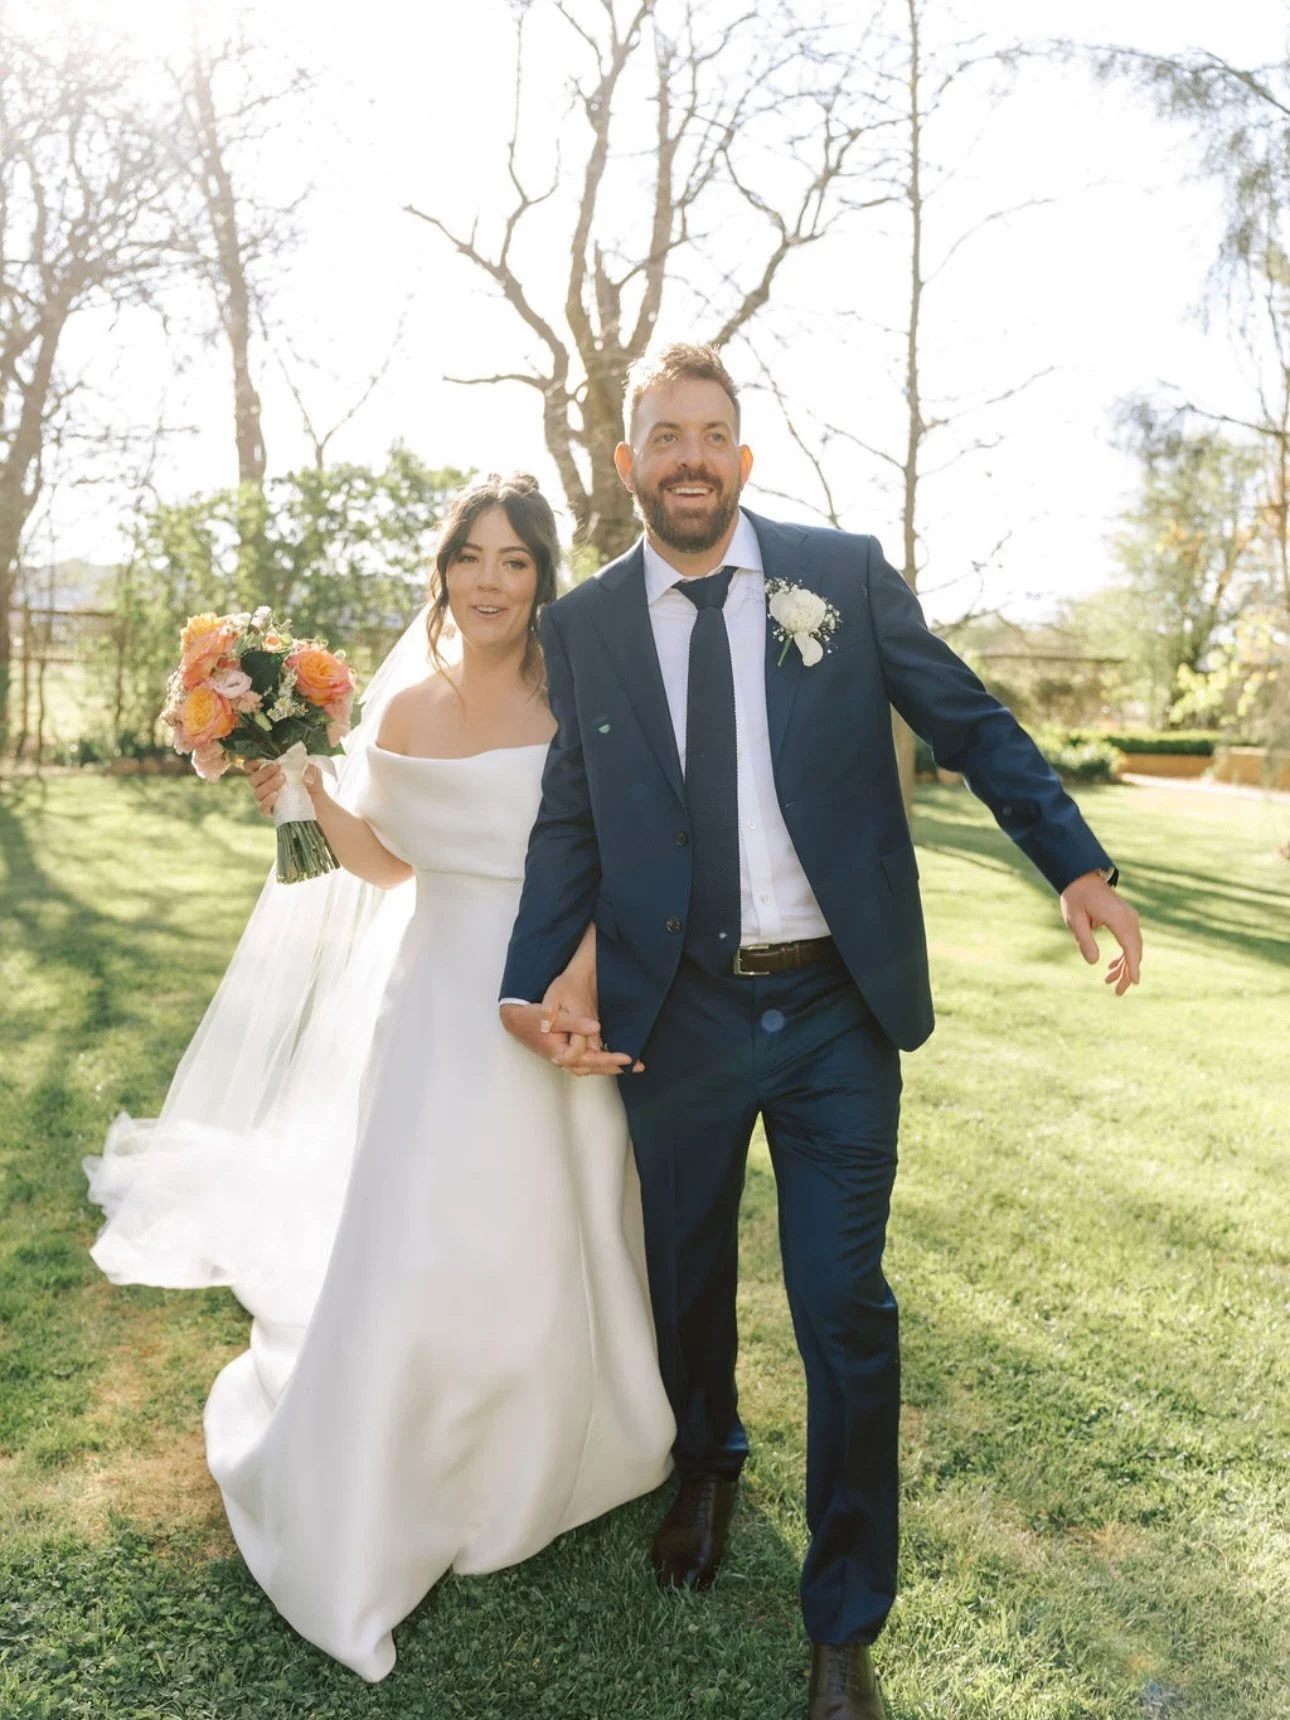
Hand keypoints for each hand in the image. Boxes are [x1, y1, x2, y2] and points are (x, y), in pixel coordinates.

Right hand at [246, 759, 322, 818]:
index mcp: (275, 775)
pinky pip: (263, 809)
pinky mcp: (276, 816)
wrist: (325, 817)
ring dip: (268, 784)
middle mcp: (270, 788)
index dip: (253, 764)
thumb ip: (311, 770)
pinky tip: (276, 795)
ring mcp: (272, 803)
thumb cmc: (318, 795)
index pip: (255, 769)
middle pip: (253, 780)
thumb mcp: (317, 778)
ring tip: (282, 779)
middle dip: (263, 773)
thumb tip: (305, 778)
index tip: (260, 762)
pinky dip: (267, 800)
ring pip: (258, 793)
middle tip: (278, 769)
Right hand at [542, 967, 644, 1076]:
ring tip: (628, 1065)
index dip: (611, 1059)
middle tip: (637, 1066)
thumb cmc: (533, 1017)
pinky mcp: (563, 1053)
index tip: (628, 1057)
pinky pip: (585, 1061)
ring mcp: (563, 1058)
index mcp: (561, 1053)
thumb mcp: (555, 1016)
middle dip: (615, 1067)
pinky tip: (610, 1058)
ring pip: (590, 1067)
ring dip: (609, 1066)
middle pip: (593, 1068)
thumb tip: (597, 1028)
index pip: (591, 1061)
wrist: (515, 1019)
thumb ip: (576, 1023)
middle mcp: (562, 1060)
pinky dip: (599, 1062)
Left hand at [1060, 872, 1142, 995]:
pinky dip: (1124, 955)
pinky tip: (1112, 966)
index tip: (1134, 982)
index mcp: (1119, 919)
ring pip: (1133, 947)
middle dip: (1128, 972)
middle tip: (1118, 992)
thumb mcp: (1075, 920)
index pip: (1130, 947)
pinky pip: (1130, 941)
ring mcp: (1130, 918)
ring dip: (1124, 965)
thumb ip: (1085, 940)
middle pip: (1135, 951)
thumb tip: (1093, 963)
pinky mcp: (1126, 919)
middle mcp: (1130, 918)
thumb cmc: (1076, 898)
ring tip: (1110, 982)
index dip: (1132, 966)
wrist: (1081, 878)